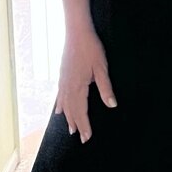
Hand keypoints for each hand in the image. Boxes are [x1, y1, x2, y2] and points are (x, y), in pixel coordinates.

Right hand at [54, 25, 116, 142]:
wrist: (76, 33)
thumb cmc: (91, 49)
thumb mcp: (101, 68)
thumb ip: (106, 88)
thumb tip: (112, 105)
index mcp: (78, 87)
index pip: (81, 112)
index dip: (84, 126)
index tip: (87, 138)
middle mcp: (68, 87)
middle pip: (72, 111)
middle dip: (77, 125)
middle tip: (81, 139)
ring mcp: (63, 81)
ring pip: (65, 105)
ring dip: (68, 118)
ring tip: (71, 129)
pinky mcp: (62, 75)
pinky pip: (60, 95)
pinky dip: (60, 105)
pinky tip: (59, 110)